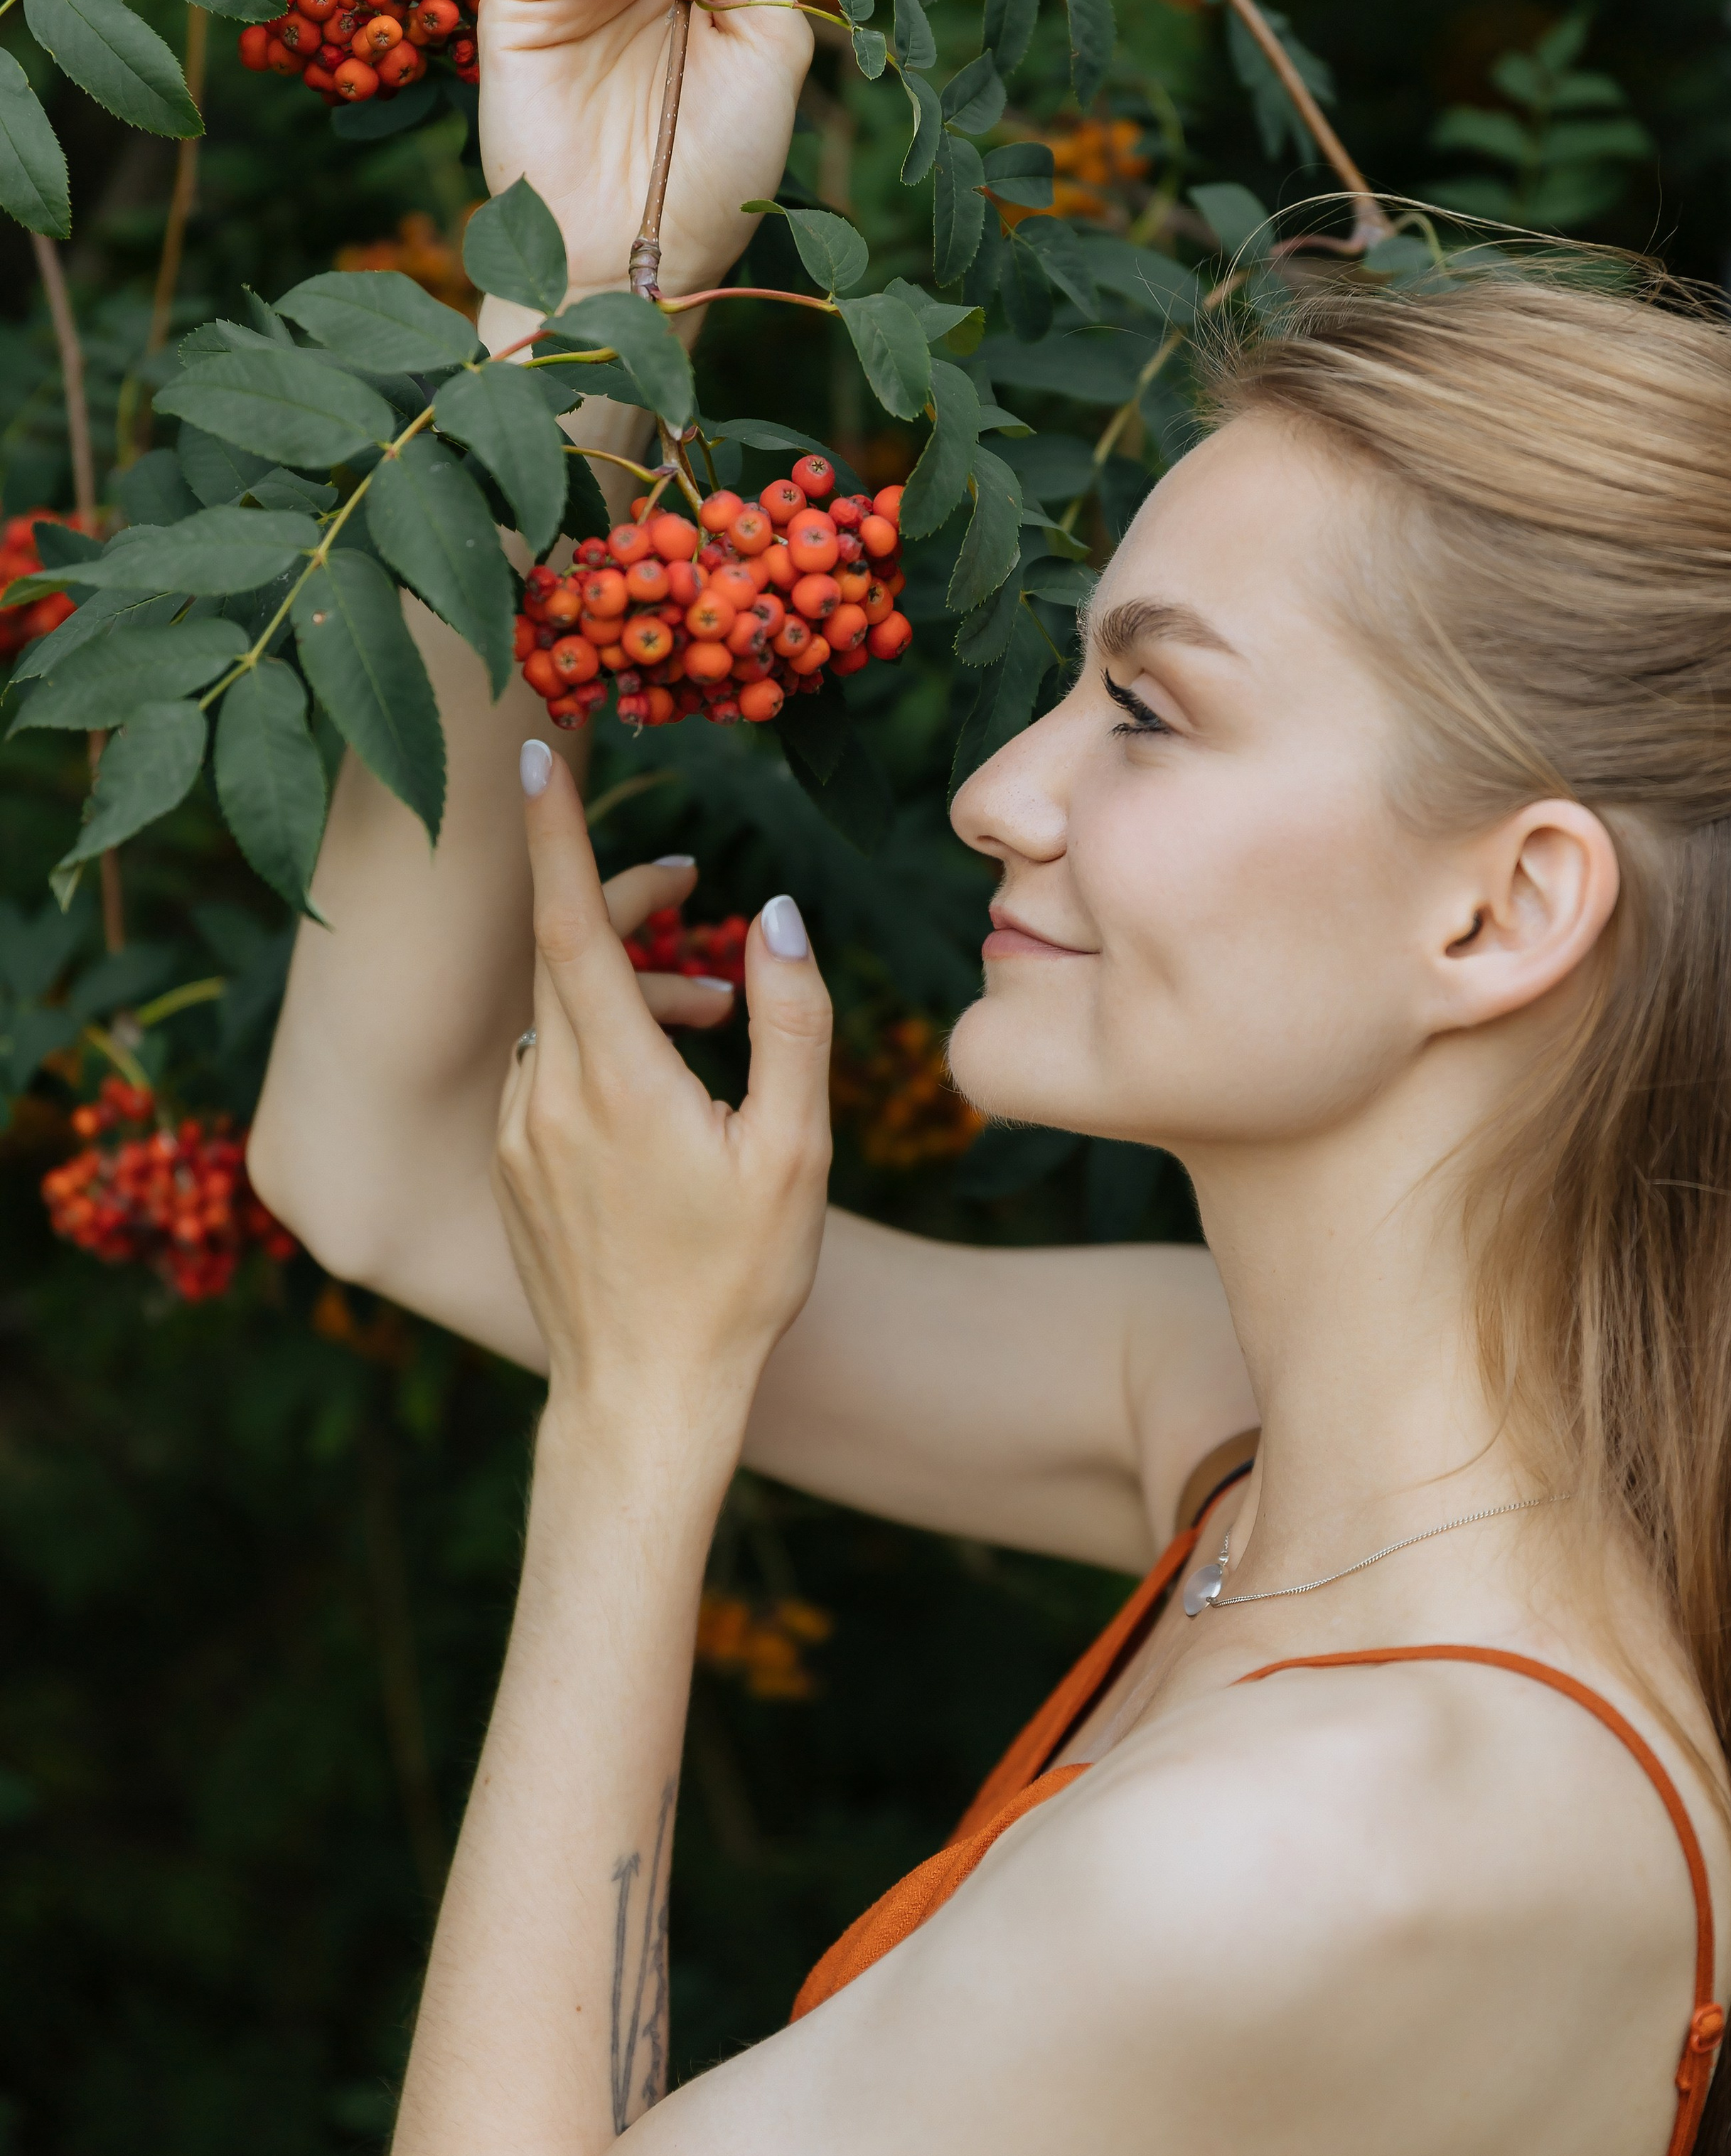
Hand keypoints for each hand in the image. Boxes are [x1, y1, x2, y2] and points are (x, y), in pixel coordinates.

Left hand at [495, 743, 832, 1448]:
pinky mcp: (511, 1168)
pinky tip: (662, 1083)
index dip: (552, 835)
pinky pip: (546, 1068)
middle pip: (561, 952)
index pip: (568, 924)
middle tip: (681, 875)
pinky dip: (596, 1042)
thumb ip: (791, 1020)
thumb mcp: (795, 1149)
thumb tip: (775, 914)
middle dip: (612, 896)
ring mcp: (519, 1133)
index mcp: (616, 1079)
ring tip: (710, 1015)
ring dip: (621, 984)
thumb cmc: (737, 1280)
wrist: (644, 1397)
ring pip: (557, 1013)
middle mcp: (547, 1095)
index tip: (529, 759)